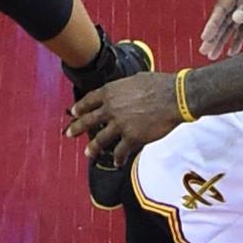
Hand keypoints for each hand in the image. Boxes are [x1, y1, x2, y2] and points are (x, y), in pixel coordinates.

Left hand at [65, 70, 182, 165]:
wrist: (173, 97)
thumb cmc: (158, 85)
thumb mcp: (134, 80)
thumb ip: (123, 89)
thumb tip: (122, 92)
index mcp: (110, 92)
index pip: (89, 100)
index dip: (80, 107)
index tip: (74, 112)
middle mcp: (111, 108)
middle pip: (88, 120)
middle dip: (77, 128)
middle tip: (69, 134)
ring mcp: (120, 124)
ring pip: (100, 139)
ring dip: (93, 148)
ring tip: (88, 153)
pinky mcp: (132, 138)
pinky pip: (120, 151)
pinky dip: (118, 158)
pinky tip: (117, 163)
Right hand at [199, 0, 242, 60]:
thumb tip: (235, 18)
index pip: (222, 8)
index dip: (213, 23)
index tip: (205, 37)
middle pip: (224, 20)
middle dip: (214, 36)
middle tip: (204, 51)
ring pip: (231, 27)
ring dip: (222, 40)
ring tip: (212, 56)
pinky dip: (237, 40)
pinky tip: (231, 52)